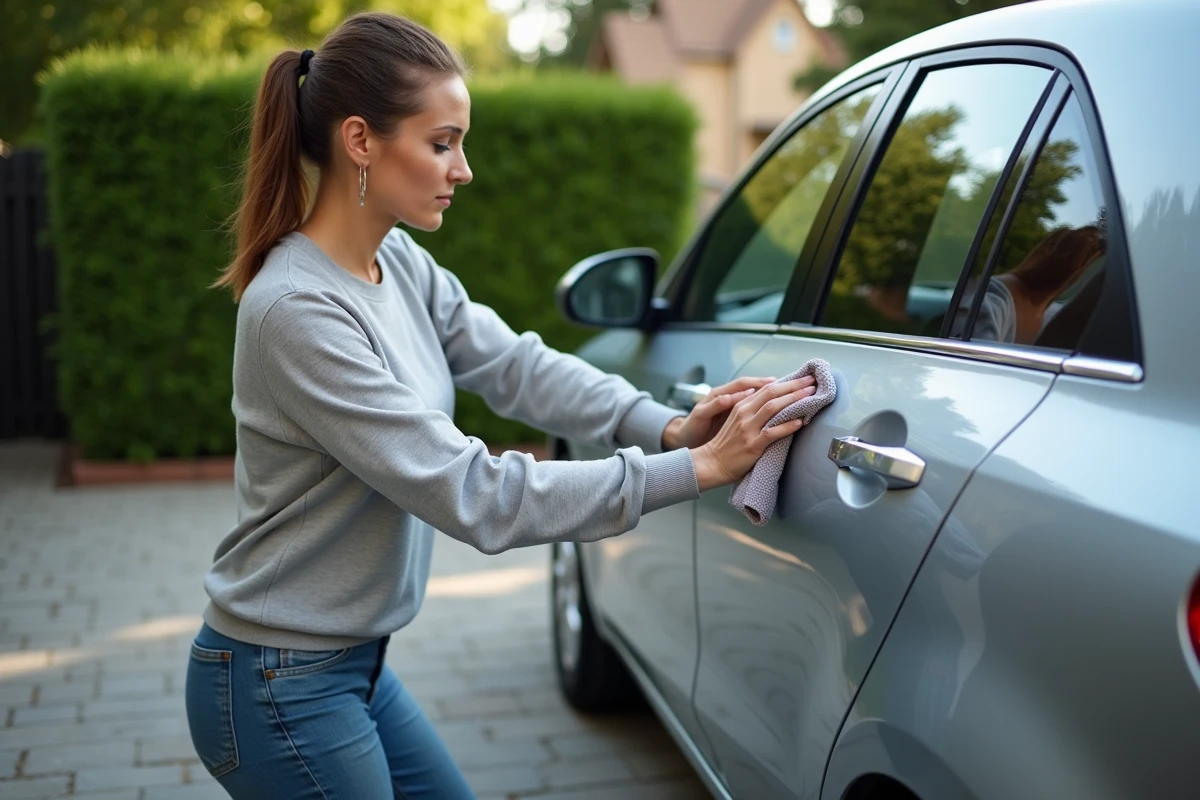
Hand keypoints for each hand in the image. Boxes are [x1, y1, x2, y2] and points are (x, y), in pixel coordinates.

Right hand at [663, 376, 812, 450]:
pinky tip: (800, 422)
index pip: (766, 388)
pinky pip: (772, 433)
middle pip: (772, 393)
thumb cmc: (727, 443)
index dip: (787, 382)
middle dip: (794, 385)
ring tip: (810, 395)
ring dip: (794, 400)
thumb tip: (776, 401)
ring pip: (773, 408)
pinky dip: (787, 426)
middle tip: (811, 381)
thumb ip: (753, 409)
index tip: (803, 378)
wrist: (711, 463)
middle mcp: (744, 413)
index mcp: (741, 405)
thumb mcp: (736, 420)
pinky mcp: (752, 445)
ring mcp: (748, 429)